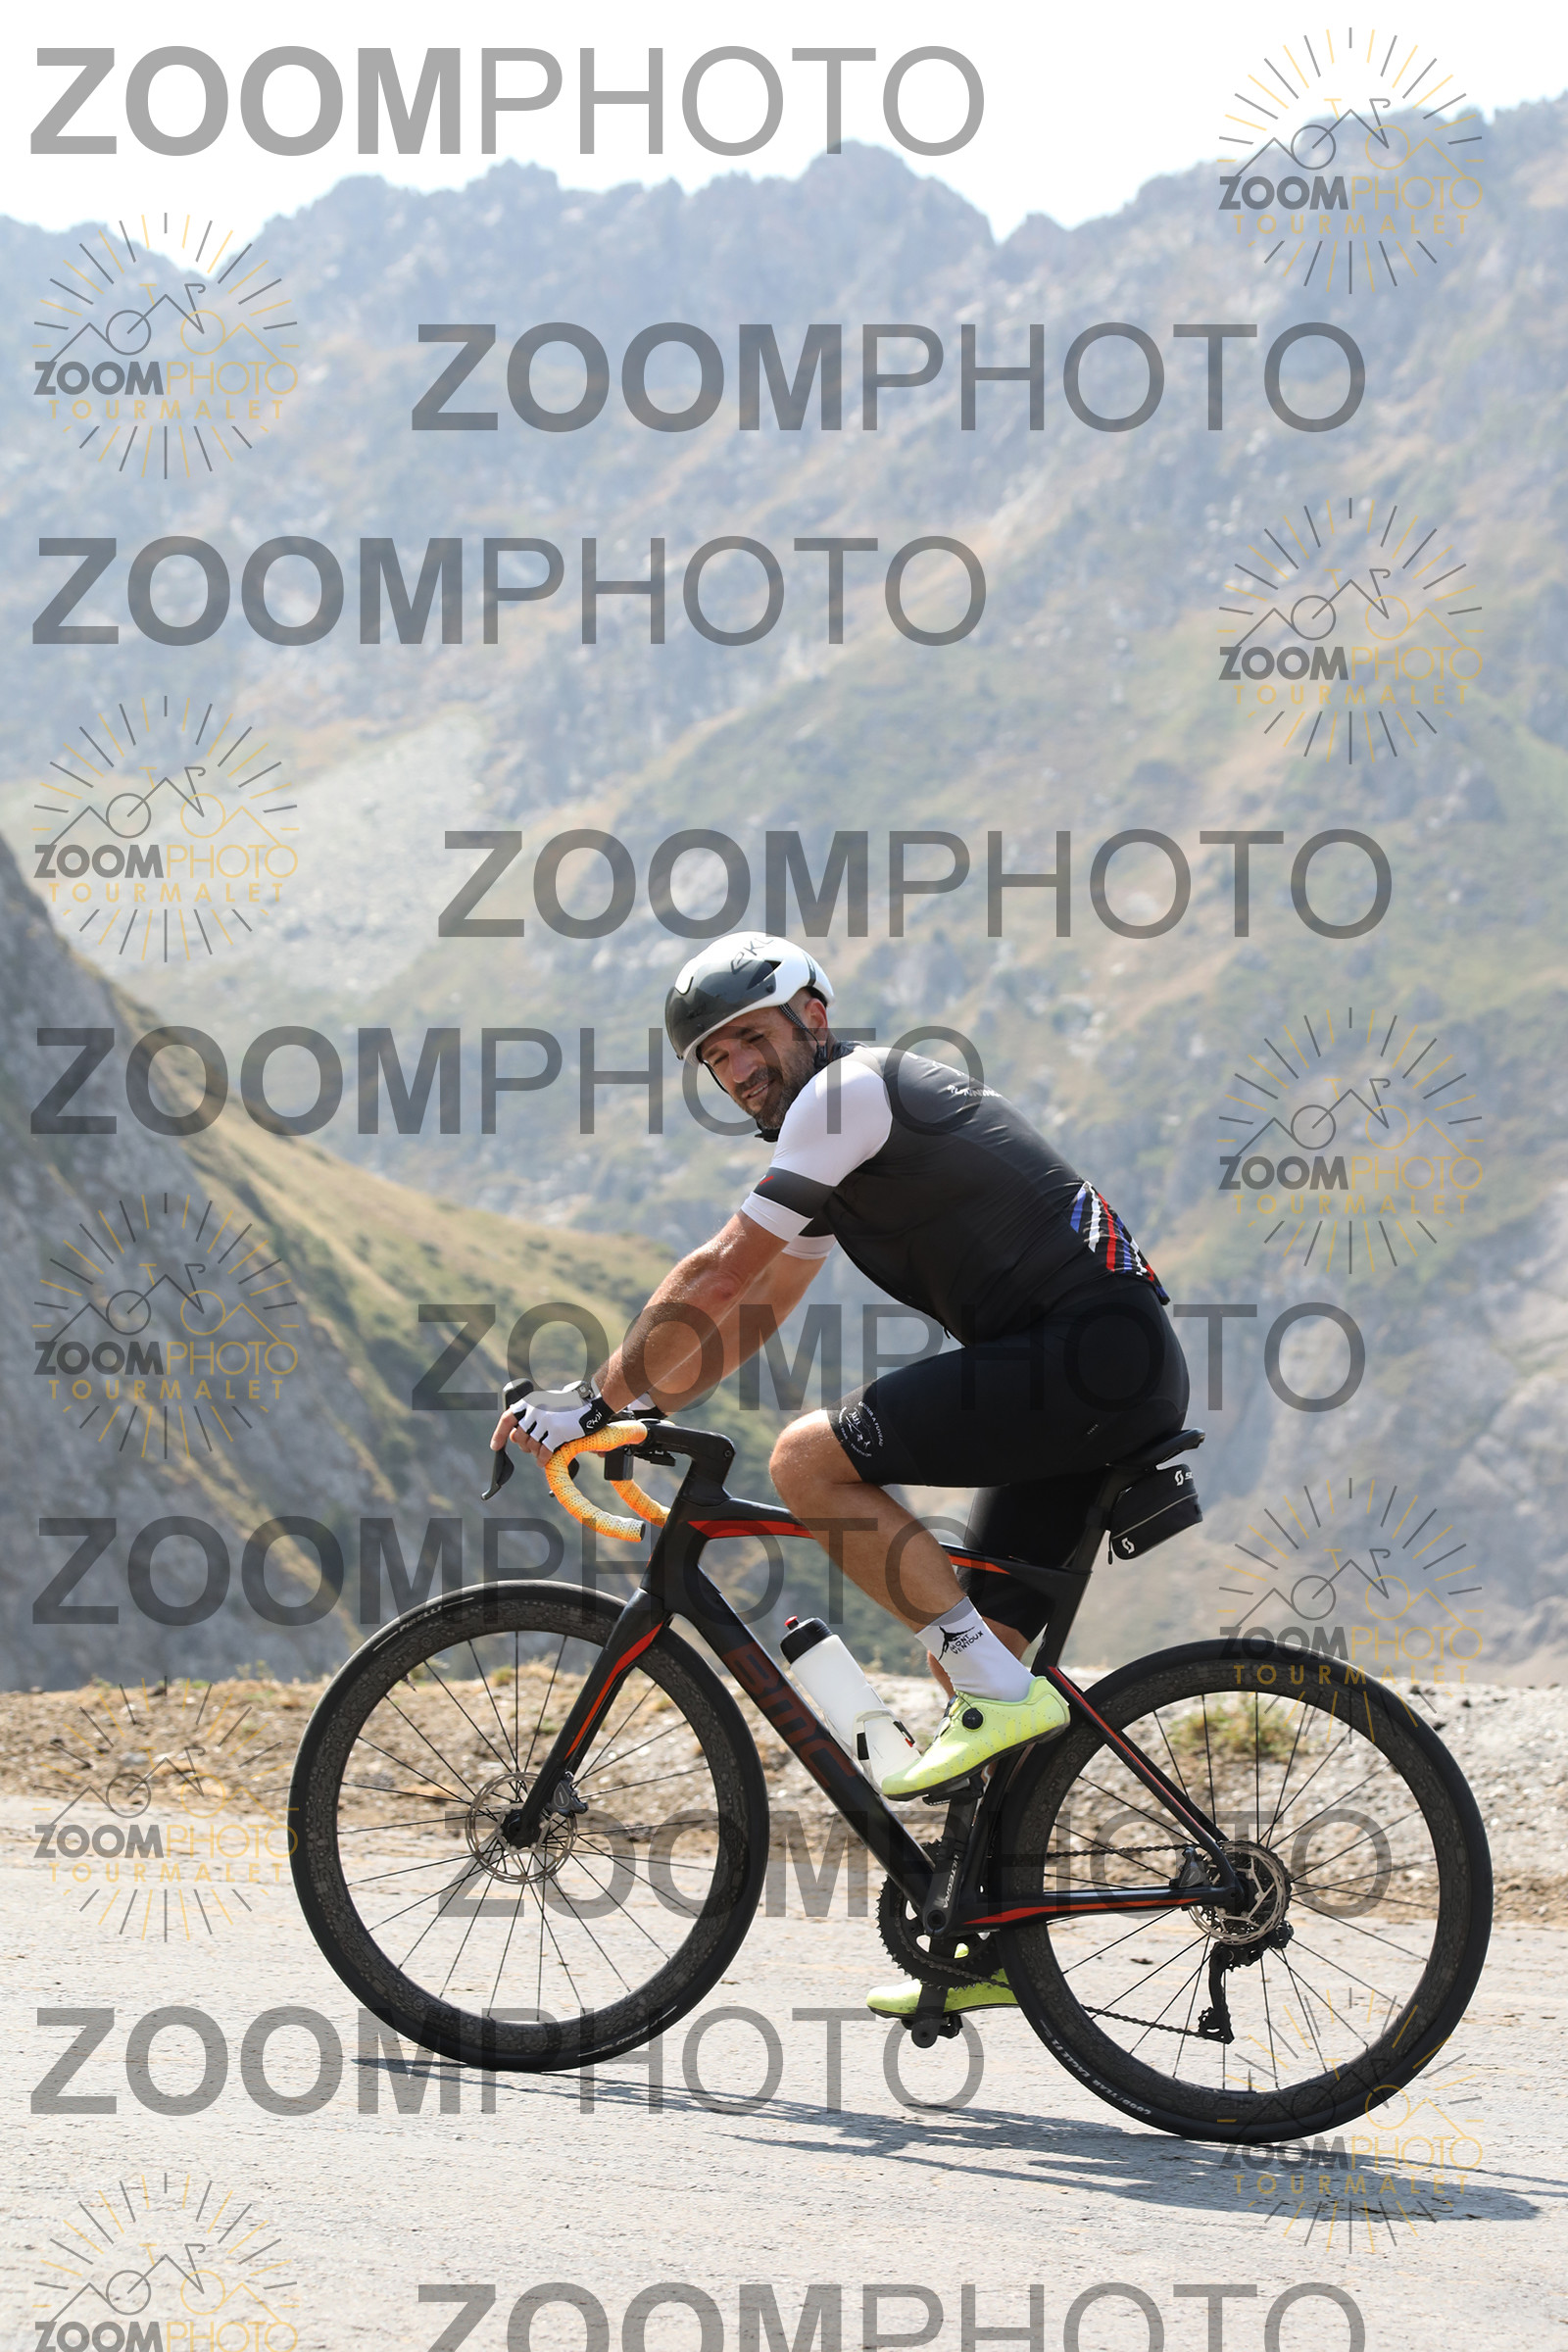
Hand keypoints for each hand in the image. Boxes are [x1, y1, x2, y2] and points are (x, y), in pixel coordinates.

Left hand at [491, 1380, 610, 1463]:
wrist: (593, 1403)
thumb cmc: (570, 1405)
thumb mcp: (546, 1403)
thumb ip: (530, 1417)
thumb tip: (515, 1436)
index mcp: (531, 1402)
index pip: (508, 1419)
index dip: (499, 1434)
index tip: (495, 1446)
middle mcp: (536, 1410)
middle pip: (519, 1436)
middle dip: (524, 1446)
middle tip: (531, 1449)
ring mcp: (546, 1421)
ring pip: (531, 1445)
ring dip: (534, 1453)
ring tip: (540, 1455)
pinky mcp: (557, 1432)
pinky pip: (544, 1451)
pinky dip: (542, 1459)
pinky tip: (543, 1461)